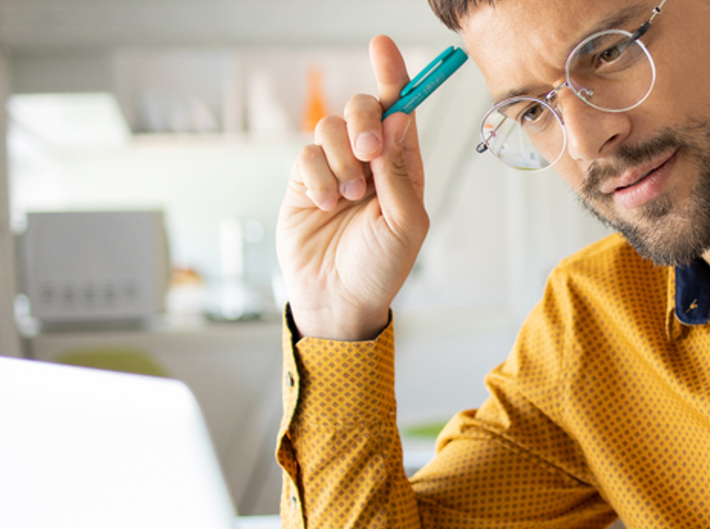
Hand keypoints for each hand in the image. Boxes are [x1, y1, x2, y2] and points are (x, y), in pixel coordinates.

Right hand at [277, 35, 426, 340]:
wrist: (338, 300)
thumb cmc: (380, 267)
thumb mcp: (404, 223)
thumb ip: (399, 171)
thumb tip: (398, 120)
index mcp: (404, 165)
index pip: (401, 110)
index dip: (394, 75)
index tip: (382, 46)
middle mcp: (371, 160)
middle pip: (364, 108)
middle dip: (364, 121)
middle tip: (368, 154)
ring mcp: (336, 168)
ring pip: (331, 128)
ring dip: (341, 160)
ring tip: (347, 197)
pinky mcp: (304, 181)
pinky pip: (306, 156)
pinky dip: (318, 178)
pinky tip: (326, 205)